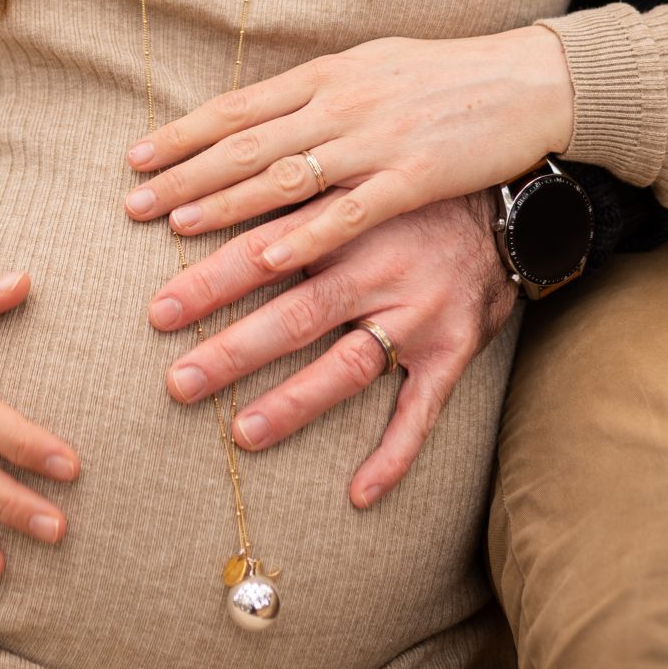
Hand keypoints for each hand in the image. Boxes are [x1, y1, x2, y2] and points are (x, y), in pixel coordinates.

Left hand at [124, 29, 572, 276]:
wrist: (528, 80)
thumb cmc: (447, 75)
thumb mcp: (373, 66)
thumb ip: (317, 91)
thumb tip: (261, 110)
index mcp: (328, 76)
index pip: (238, 108)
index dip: (183, 135)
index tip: (136, 159)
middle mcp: (341, 105)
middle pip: (247, 145)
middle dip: (185, 177)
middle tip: (133, 207)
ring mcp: (376, 141)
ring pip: (286, 179)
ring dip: (227, 208)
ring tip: (178, 233)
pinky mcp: (413, 178)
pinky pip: (349, 212)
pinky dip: (305, 235)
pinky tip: (268, 257)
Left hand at [150, 195, 515, 507]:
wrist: (508, 206)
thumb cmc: (408, 194)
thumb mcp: (349, 175)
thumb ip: (288, 192)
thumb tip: (201, 195)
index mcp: (343, 222)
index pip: (264, 254)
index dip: (210, 283)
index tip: (159, 310)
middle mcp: (377, 269)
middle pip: (295, 315)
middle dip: (232, 351)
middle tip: (177, 382)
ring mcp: (416, 314)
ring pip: (347, 366)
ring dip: (293, 403)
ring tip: (241, 433)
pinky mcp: (452, 350)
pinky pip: (422, 410)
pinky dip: (394, 454)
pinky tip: (361, 492)